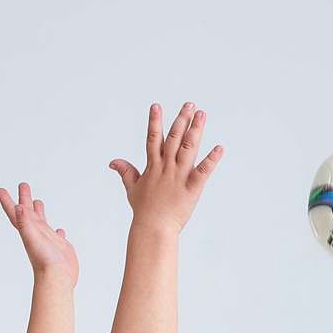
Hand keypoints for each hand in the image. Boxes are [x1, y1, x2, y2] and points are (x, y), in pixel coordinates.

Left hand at [0, 182, 76, 285]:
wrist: (57, 278)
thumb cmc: (44, 261)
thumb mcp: (32, 238)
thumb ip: (25, 223)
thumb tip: (18, 207)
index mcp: (28, 229)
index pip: (15, 212)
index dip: (7, 200)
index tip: (0, 189)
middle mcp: (36, 233)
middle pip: (28, 212)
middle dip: (24, 198)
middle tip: (23, 185)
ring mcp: (47, 239)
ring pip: (41, 221)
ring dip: (38, 211)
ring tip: (37, 201)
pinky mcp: (59, 246)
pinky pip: (56, 235)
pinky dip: (56, 230)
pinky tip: (58, 229)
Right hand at [110, 102, 223, 232]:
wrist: (153, 228)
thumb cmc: (144, 211)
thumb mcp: (132, 188)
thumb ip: (126, 171)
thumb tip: (113, 162)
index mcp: (153, 166)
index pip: (153, 138)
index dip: (155, 121)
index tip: (156, 106)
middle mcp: (166, 167)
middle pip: (174, 137)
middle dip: (181, 119)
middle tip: (189, 104)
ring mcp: (179, 176)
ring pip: (188, 148)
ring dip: (195, 130)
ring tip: (201, 115)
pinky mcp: (191, 187)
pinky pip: (203, 171)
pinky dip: (211, 160)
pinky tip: (219, 148)